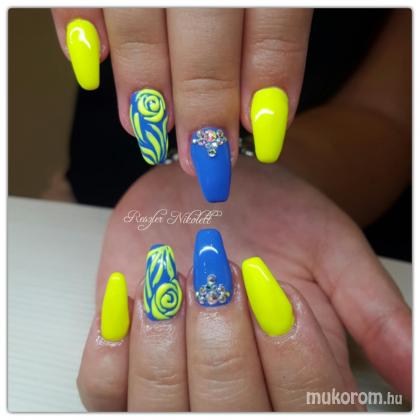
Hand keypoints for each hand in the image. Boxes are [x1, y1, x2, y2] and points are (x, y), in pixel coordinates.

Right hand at [51, 8, 311, 200]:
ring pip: (138, 15)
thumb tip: (258, 109)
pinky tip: (89, 66)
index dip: (270, 81)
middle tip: (205, 159)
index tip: (265, 138)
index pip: (274, 16)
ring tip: (144, 132)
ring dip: (142, 83)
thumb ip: (275, 19)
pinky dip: (78, 24)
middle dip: (205, 104)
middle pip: (205, 28)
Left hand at [76, 157, 410, 410]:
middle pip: (228, 415)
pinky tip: (131, 297)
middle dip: (221, 337)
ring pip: (159, 412)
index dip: (286, 347)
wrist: (220, 191)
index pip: (304, 407)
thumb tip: (415, 378)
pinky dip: (113, 345)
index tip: (268, 280)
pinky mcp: (123, 362)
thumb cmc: (278, 218)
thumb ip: (375, 314)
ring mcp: (175, 383)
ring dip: (165, 339)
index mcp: (297, 377)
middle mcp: (237, 392)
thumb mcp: (333, 253)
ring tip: (175, 277)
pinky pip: (102, 390)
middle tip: (219, 271)